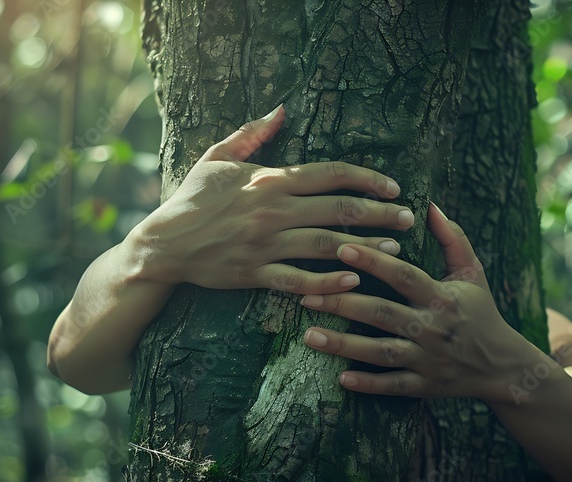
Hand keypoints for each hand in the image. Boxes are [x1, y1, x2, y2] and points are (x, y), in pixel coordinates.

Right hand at [126, 104, 415, 293]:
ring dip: (364, 247)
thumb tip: (281, 109)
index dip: (366, 178)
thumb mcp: (217, 157)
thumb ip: (252, 133)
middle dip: (379, 213)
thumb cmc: (191, 199)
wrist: (162, 244)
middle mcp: (271, 210)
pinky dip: (326, 281)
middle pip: (337, 209)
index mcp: (268, 180)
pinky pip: (297, 279)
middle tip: (409, 217)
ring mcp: (264, 244)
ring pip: (325, 244)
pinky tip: (352, 279)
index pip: (329, 174)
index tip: (393, 186)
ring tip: (396, 249)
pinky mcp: (254, 273)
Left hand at [299, 202, 533, 400]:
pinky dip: (368, 384)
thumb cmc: (480, 311)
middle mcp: (433, 329)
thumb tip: (428, 204)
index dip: (374, 262)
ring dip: (344, 345)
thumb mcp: (472, 271)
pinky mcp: (424, 386)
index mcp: (442, 298)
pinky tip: (340, 378)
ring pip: (380, 352)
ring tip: (310, 336)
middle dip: (343, 304)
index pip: (404, 276)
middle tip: (307, 296)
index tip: (343, 247)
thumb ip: (451, 237)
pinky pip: (392, 386)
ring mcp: (428, 360)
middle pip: (382, 314)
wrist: (503, 366)